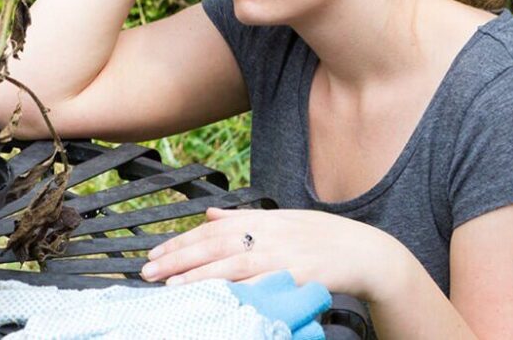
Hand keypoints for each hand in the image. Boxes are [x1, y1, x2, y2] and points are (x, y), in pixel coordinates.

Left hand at [141, 207, 408, 301]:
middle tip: (148, 272)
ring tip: (169, 286)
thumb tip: (208, 215)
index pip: (210, 230)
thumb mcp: (281, 219)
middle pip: (213, 246)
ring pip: (230, 266)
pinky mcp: (295, 277)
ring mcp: (281, 256)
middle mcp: (267, 235)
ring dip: (197, 276)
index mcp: (261, 220)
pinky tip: (215, 298)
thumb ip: (242, 217)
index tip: (154, 254)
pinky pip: (259, 287)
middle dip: (178, 259)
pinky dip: (235, 292)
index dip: (180, 242)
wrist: (365, 252)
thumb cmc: (321, 237)